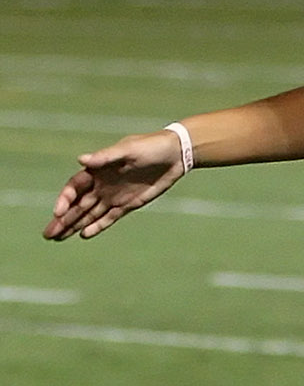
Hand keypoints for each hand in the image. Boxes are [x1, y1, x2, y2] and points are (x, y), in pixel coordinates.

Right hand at [43, 130, 185, 239]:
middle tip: (48, 235)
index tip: (58, 213)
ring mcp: (113, 196)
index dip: (65, 200)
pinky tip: (83, 235)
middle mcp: (101, 185)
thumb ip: (105, 157)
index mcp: (97, 170)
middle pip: (77, 205)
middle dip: (62, 220)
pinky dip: (96, 226)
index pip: (74, 188)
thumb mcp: (128, 150)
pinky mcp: (127, 205)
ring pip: (89, 214)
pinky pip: (108, 218)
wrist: (174, 155)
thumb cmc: (149, 147)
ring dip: (74, 225)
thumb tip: (82, 160)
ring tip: (57, 238)